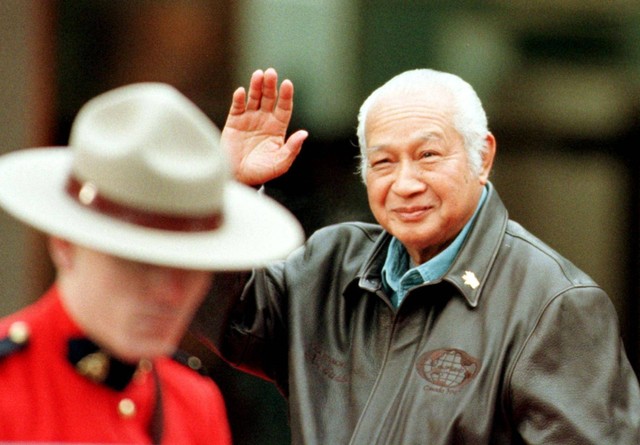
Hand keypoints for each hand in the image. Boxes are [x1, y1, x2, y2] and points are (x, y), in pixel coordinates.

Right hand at [221, 68, 307, 185]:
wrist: (238, 177)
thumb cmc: (261, 172)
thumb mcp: (280, 163)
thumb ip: (292, 149)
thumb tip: (304, 134)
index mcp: (277, 128)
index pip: (284, 107)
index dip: (286, 95)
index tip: (287, 84)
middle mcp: (264, 120)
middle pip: (269, 98)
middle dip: (270, 85)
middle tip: (271, 73)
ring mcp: (249, 119)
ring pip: (254, 98)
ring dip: (256, 86)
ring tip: (258, 75)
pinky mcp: (234, 121)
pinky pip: (237, 107)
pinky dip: (239, 99)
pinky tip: (242, 92)